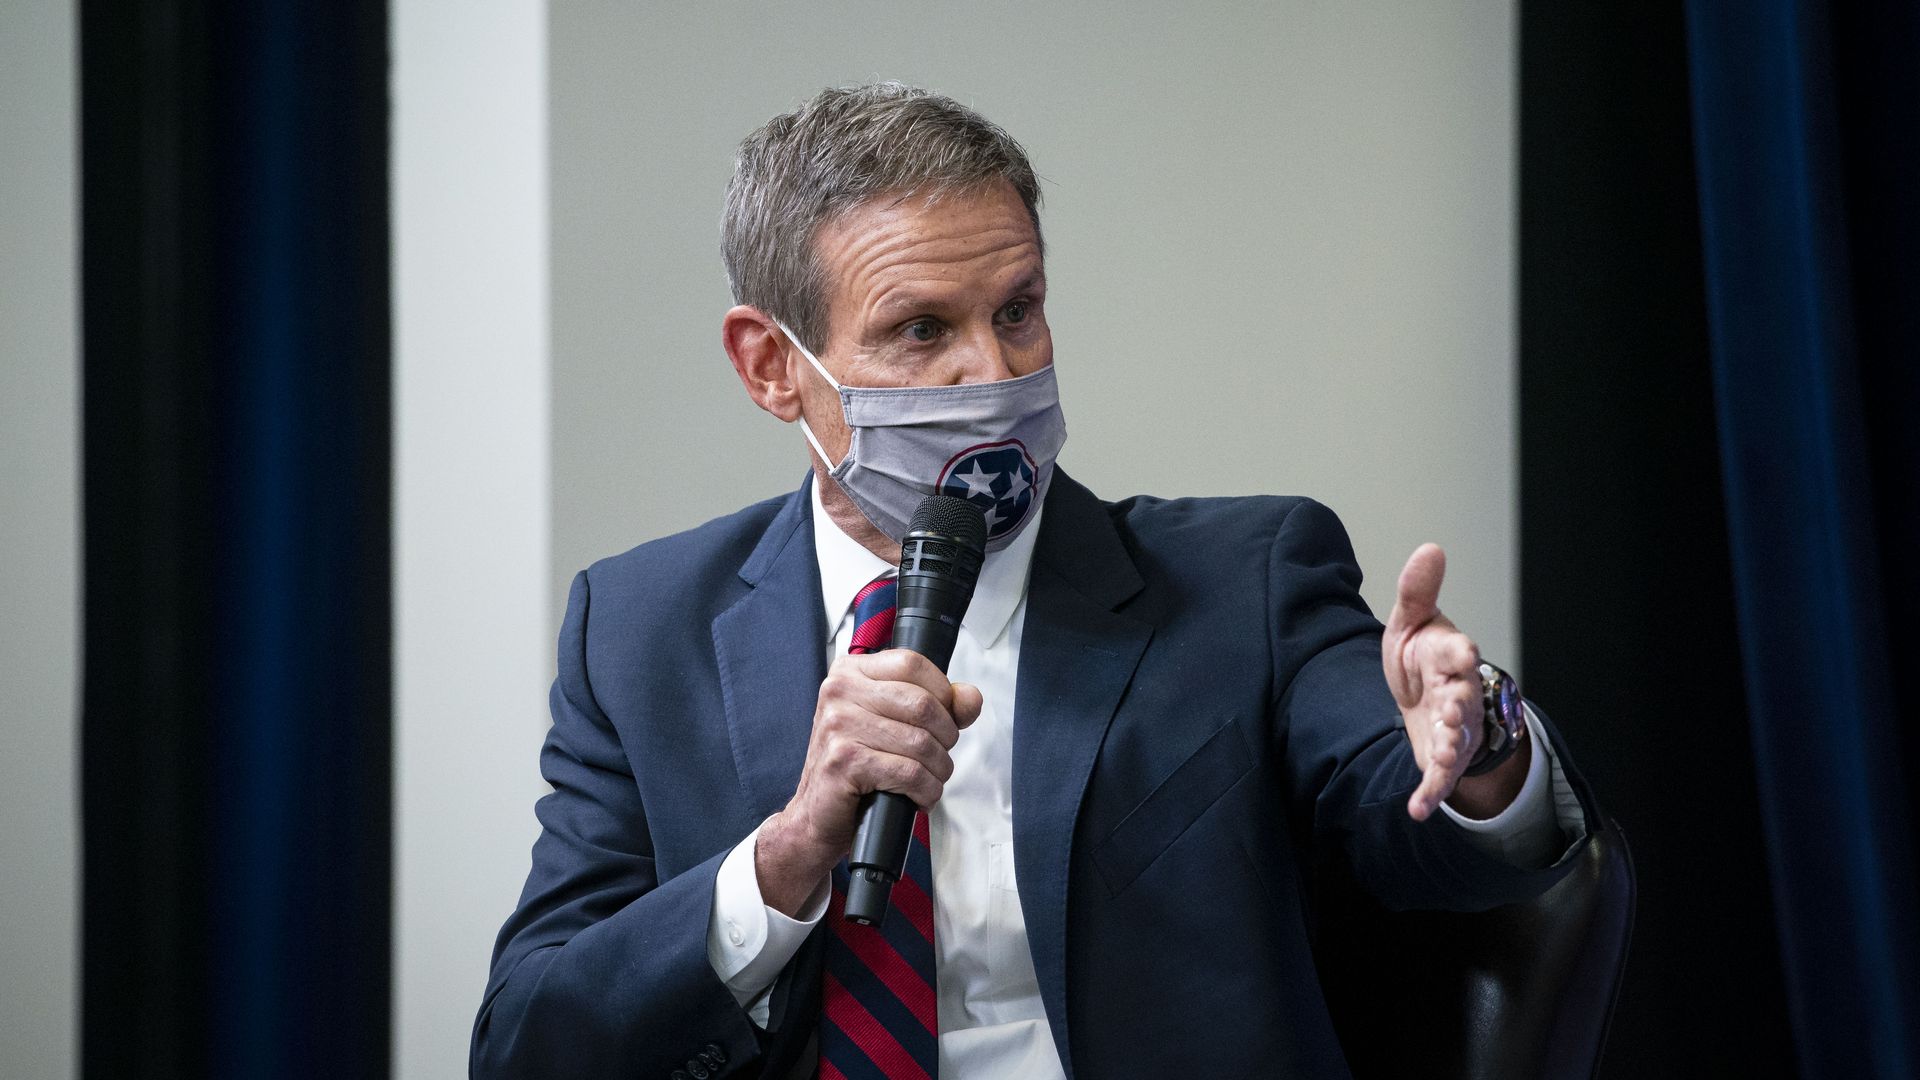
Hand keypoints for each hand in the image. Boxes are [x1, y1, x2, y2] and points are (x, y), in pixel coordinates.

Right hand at [756, 650, 981, 914]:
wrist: (817, 815)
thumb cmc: (855, 767)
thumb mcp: (894, 724)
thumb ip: (938, 705)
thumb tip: (970, 698)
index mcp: (850, 672)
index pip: (912, 663)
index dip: (942, 693)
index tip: (944, 719)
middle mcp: (838, 691)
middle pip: (922, 703)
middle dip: (945, 737)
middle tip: (938, 757)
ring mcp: (838, 725)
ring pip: (920, 742)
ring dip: (938, 770)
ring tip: (929, 780)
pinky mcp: (843, 761)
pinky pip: (908, 772)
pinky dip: (924, 790)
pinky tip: (917, 797)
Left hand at [1383, 543, 1513, 820]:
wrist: (1424, 698)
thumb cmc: (1421, 658)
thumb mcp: (1412, 622)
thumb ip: (1418, 591)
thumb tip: (1430, 547)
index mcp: (1451, 656)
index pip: (1459, 651)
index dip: (1458, 651)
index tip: (1459, 649)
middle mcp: (1458, 693)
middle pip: (1463, 698)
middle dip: (1459, 705)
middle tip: (1451, 710)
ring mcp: (1453, 728)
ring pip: (1458, 738)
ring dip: (1451, 747)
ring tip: (1443, 756)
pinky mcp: (1442, 758)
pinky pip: (1440, 778)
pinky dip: (1431, 795)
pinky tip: (1418, 810)